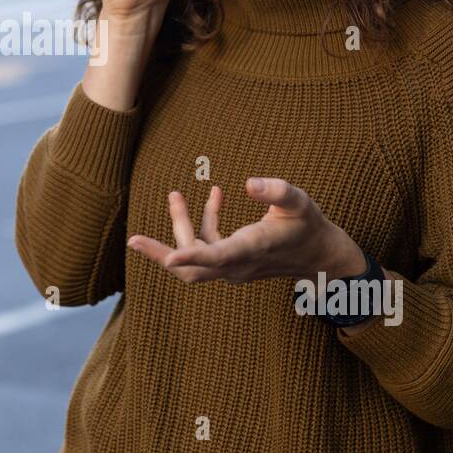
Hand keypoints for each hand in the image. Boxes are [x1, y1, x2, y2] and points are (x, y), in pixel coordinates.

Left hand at [127, 178, 367, 285]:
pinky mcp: (230, 264)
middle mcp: (238, 265)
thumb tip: (247, 182)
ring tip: (176, 195)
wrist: (318, 256)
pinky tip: (215, 196)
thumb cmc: (308, 225)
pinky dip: (203, 224)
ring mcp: (232, 269)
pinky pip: (206, 249)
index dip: (192, 255)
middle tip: (134, 239)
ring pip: (193, 260)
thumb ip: (277, 190)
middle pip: (191, 270)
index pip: (217, 256)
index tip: (169, 256)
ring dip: (182, 227)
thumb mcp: (300, 202)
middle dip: (162, 252)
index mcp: (252, 249)